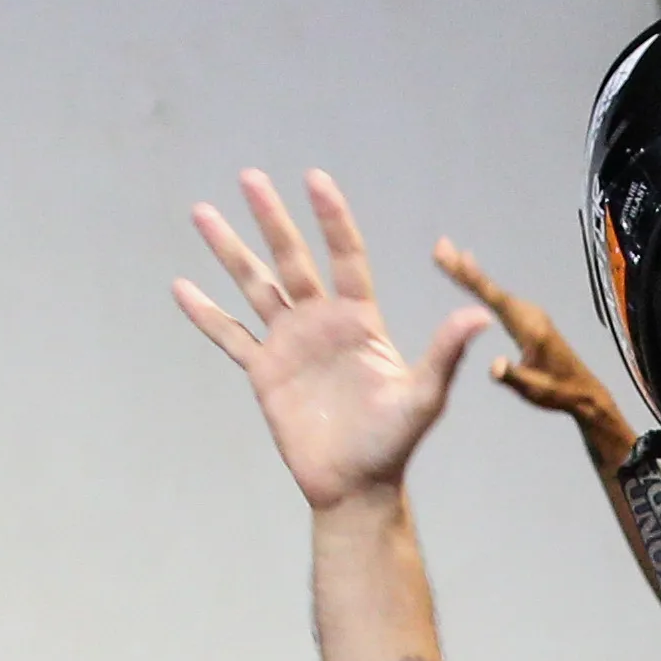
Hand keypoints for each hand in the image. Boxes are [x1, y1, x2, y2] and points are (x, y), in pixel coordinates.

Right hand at [176, 169, 489, 511]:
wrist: (356, 484)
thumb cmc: (394, 442)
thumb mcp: (424, 396)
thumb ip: (444, 352)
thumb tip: (480, 316)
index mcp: (359, 320)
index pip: (345, 256)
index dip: (331, 218)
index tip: (315, 179)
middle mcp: (321, 322)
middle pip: (291, 258)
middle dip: (271, 218)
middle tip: (250, 176)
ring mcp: (289, 344)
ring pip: (254, 285)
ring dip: (229, 250)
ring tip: (202, 211)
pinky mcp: (264, 372)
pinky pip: (229, 336)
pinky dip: (206, 313)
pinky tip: (181, 286)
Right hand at [428, 239, 638, 473]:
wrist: (584, 391)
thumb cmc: (559, 392)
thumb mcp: (534, 390)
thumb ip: (513, 377)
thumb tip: (494, 366)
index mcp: (529, 328)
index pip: (496, 299)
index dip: (474, 278)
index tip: (456, 258)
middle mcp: (530, 314)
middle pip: (490, 288)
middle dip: (463, 267)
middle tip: (440, 246)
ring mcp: (530, 313)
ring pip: (493, 290)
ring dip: (469, 272)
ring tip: (448, 254)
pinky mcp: (529, 317)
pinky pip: (499, 296)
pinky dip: (481, 283)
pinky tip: (472, 273)